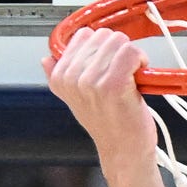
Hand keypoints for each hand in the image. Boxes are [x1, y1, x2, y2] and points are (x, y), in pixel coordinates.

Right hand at [52, 24, 157, 166]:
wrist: (124, 151)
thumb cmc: (107, 125)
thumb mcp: (75, 100)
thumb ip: (59, 77)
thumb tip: (46, 60)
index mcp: (60, 77)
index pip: (83, 35)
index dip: (102, 47)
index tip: (108, 66)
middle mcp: (72, 77)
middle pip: (102, 35)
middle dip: (118, 50)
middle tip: (122, 74)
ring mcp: (92, 81)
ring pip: (119, 41)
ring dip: (131, 56)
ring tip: (130, 78)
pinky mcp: (113, 84)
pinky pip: (131, 52)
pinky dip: (141, 60)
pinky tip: (138, 78)